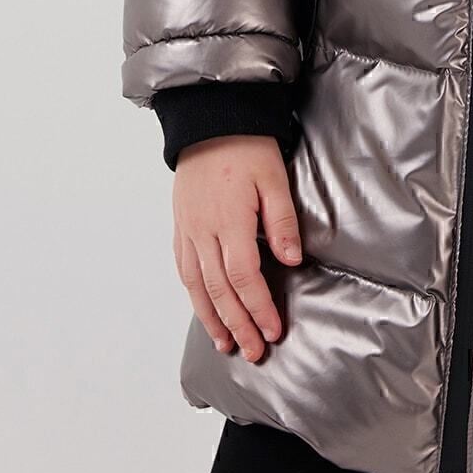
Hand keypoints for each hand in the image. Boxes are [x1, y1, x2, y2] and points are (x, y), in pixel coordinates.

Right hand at [172, 135, 303, 362]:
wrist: (211, 120)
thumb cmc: (247, 146)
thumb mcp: (274, 178)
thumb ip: (283, 222)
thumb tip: (291, 261)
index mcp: (229, 221)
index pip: (244, 278)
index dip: (259, 308)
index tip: (273, 330)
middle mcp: (203, 232)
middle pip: (219, 290)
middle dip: (238, 325)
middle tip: (253, 351)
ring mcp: (188, 230)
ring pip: (196, 286)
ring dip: (211, 318)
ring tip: (226, 343)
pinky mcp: (181, 225)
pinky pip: (184, 269)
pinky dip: (193, 295)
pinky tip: (203, 309)